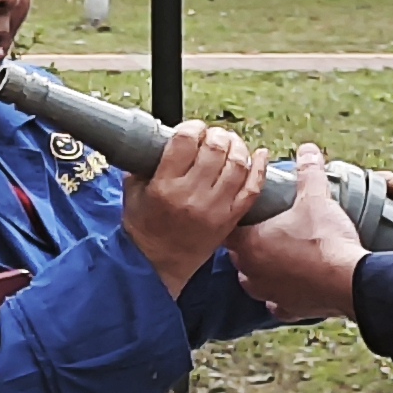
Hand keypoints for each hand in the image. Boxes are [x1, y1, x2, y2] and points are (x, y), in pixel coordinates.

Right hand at [117, 119, 267, 292]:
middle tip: (212, 136)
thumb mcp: (133, 192)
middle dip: (216, 135)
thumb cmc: (144, 227)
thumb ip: (144, 164)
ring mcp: (214, 208)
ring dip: (237, 146)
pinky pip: (253, 188)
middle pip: (215, 148)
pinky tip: (259, 154)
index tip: (192, 129)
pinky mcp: (230, 219)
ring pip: (237, 164)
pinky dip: (260, 168)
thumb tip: (158, 139)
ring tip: (230, 144)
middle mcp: (191, 195)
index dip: (192, 127)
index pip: (186, 141)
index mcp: (165, 185)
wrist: (157, 265)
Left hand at [229, 144, 374, 320]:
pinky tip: (292, 284)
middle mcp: (251, 272)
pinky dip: (282, 295)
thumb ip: (308, 173)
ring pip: (254, 281)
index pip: (227, 230)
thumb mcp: (315, 199)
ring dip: (263, 270)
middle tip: (267, 230)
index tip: (246, 215)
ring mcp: (268, 294)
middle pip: (240, 255)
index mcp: (250, 244)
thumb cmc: (326, 241)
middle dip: (249, 243)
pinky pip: (277, 303)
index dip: (235, 221)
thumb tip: (307, 150)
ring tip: (280, 256)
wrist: (350, 281)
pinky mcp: (288, 310)